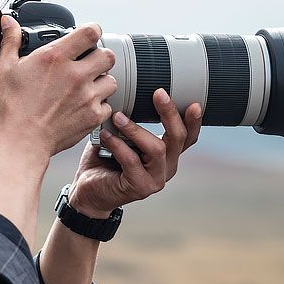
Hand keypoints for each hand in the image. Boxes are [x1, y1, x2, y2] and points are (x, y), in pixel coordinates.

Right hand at [0, 14, 116, 162]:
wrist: (20, 142)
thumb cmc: (11, 108)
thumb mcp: (5, 69)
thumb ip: (11, 41)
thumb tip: (9, 23)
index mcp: (56, 57)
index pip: (91, 32)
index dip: (92, 31)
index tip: (87, 36)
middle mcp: (76, 74)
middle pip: (108, 55)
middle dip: (99, 57)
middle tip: (88, 64)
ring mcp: (87, 96)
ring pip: (111, 80)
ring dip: (102, 81)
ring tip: (88, 86)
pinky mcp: (92, 116)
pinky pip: (108, 106)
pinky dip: (100, 106)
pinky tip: (85, 106)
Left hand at [66, 89, 202, 218]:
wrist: (89, 192)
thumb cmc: (105, 161)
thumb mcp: (122, 137)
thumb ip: (131, 121)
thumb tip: (127, 92)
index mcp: (167, 155)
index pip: (188, 137)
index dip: (194, 121)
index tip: (193, 103)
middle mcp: (167, 167)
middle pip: (178, 138)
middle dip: (170, 114)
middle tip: (159, 93)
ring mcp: (155, 180)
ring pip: (156, 149)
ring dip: (136, 129)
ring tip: (117, 117)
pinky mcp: (140, 188)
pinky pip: (132, 161)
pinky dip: (118, 145)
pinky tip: (105, 136)